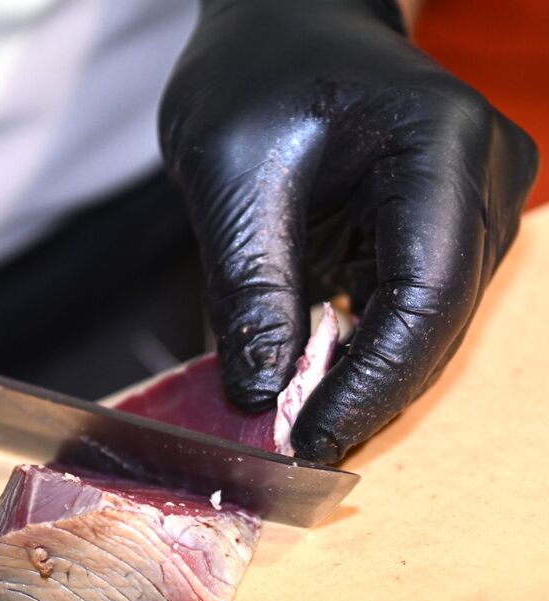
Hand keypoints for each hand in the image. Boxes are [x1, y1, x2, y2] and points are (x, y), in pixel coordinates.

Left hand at [160, 0, 538, 461]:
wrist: (279, 24)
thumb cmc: (252, 74)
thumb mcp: (231, 178)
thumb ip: (250, 289)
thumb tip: (262, 394)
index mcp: (440, 145)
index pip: (426, 293)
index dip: (372, 382)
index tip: (314, 439)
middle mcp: (479, 176)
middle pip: (437, 318)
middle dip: (368, 390)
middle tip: (299, 448)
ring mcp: (467, 201)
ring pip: (425, 321)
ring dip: (362, 375)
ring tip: (298, 419)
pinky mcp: (436, 221)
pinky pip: (405, 303)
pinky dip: (357, 345)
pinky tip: (312, 376)